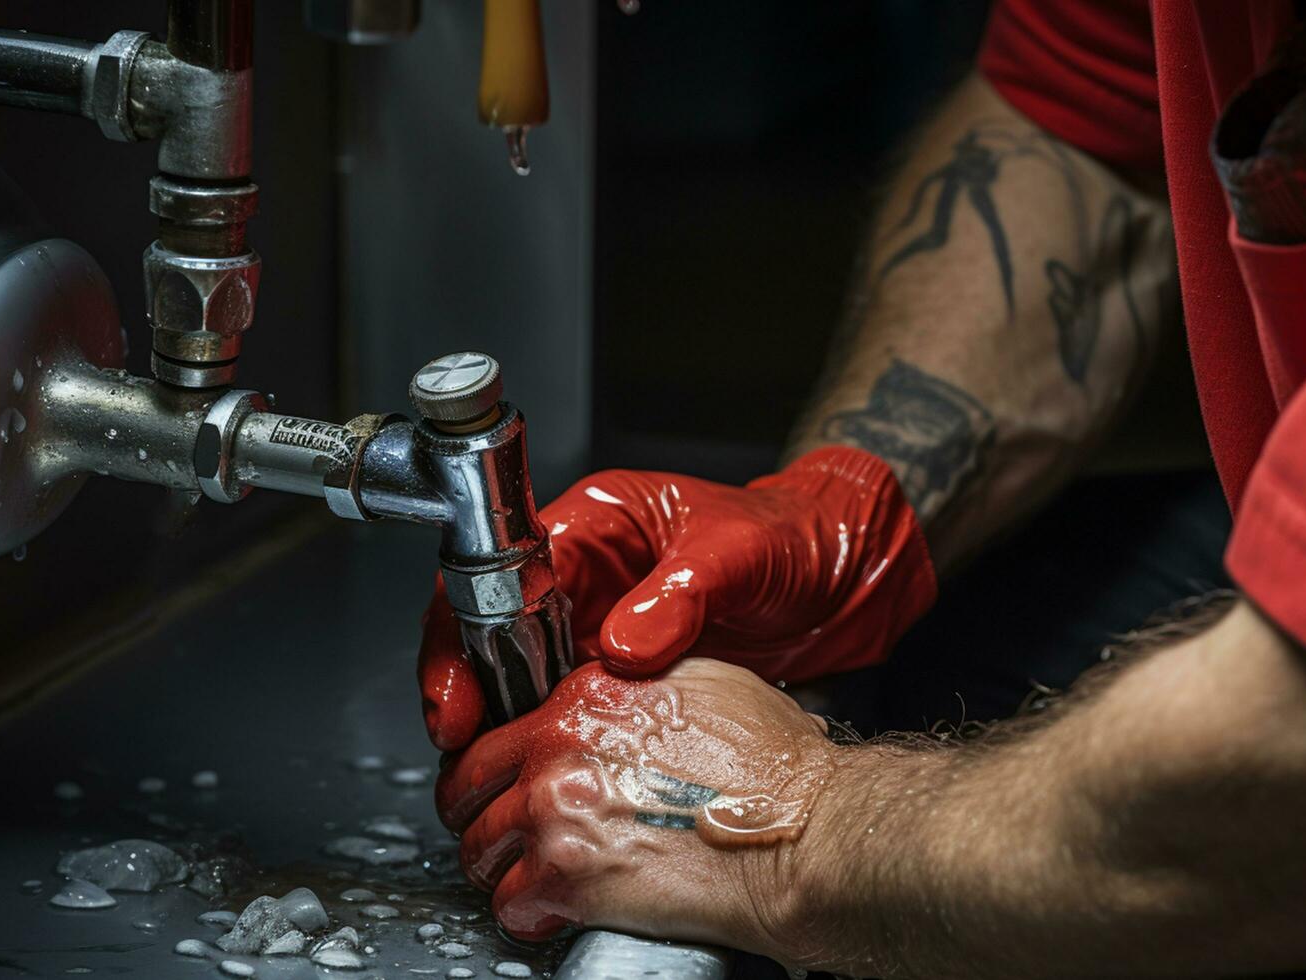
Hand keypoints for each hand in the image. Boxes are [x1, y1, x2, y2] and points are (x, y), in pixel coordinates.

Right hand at [419, 446, 935, 749]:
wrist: (845, 578)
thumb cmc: (794, 537)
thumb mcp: (740, 552)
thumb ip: (681, 593)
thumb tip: (623, 644)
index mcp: (595, 523)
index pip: (496, 568)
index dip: (464, 631)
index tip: (459, 691)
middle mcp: (584, 573)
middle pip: (489, 628)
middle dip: (467, 687)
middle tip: (460, 745)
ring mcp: (599, 624)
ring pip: (519, 673)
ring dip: (501, 720)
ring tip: (489, 772)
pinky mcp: (622, 671)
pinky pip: (567, 705)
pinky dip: (549, 738)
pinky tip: (546, 773)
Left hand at [436, 658, 836, 948]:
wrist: (806, 834)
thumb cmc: (777, 769)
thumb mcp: (708, 684)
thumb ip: (643, 686)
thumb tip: (623, 698)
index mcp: (589, 694)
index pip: (506, 725)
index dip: (509, 759)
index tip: (516, 779)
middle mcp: (560, 746)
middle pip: (469, 783)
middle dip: (479, 811)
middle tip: (498, 831)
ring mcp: (556, 812)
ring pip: (478, 848)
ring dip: (499, 867)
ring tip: (525, 878)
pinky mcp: (566, 878)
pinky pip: (510, 906)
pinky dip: (526, 916)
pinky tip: (550, 914)